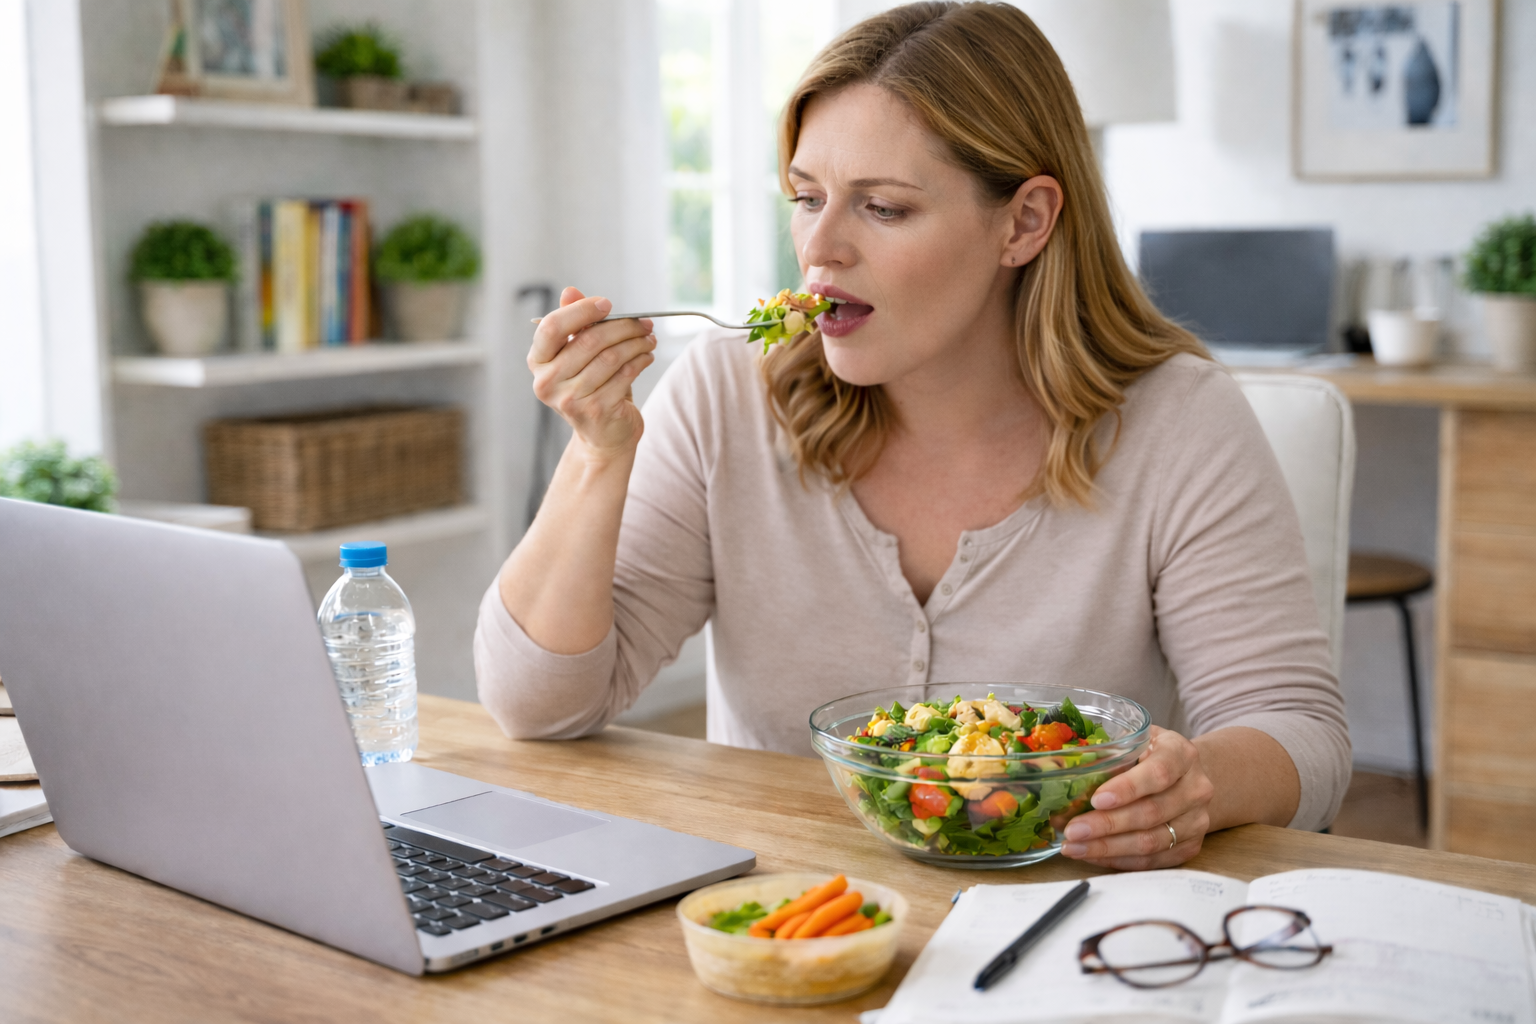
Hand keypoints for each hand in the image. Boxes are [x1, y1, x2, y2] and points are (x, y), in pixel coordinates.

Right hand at [528, 286, 656, 459]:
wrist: (603, 435)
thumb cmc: (591, 388)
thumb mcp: (579, 355)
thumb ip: (574, 324)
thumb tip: (570, 291)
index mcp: (538, 362)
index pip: (552, 327)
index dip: (581, 311)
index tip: (608, 304)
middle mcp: (547, 382)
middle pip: (589, 340)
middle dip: (622, 327)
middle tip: (644, 323)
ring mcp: (570, 399)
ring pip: (611, 356)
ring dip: (636, 343)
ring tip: (649, 339)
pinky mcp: (596, 410)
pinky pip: (625, 374)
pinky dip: (641, 360)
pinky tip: (647, 356)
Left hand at [1058, 726, 1215, 869]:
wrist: (1187, 776)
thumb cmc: (1150, 755)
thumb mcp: (1134, 742)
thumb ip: (1107, 756)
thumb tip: (1061, 782)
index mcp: (1181, 754)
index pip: (1158, 773)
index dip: (1127, 788)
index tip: (1096, 799)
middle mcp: (1196, 788)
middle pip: (1151, 812)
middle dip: (1107, 825)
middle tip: (1072, 830)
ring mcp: (1196, 820)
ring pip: (1151, 841)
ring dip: (1107, 848)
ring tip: (1074, 847)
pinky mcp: (1190, 846)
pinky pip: (1152, 861)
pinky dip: (1119, 860)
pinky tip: (1092, 855)